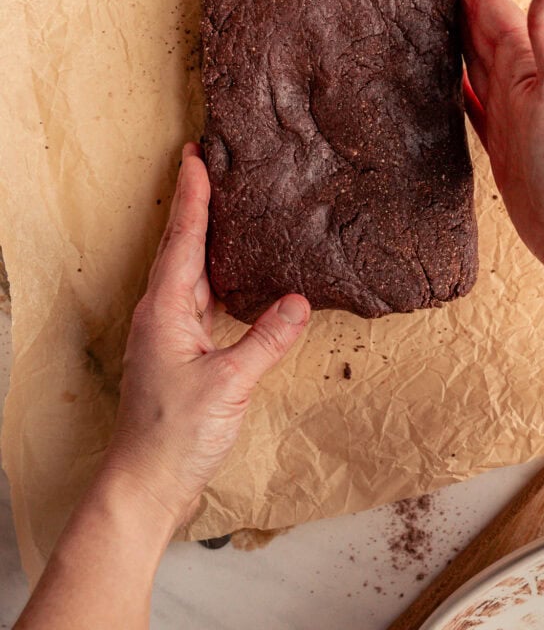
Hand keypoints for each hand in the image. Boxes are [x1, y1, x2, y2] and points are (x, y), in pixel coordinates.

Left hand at [102, 142, 310, 529]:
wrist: (147, 483)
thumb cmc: (176, 433)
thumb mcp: (229, 382)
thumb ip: (267, 340)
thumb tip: (299, 301)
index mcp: (166, 310)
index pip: (182, 240)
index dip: (192, 197)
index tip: (195, 156)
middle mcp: (163, 313)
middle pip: (182, 247)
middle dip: (195, 206)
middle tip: (209, 165)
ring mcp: (169, 333)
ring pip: (191, 273)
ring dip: (204, 239)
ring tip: (224, 207)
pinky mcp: (181, 352)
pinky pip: (201, 300)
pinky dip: (217, 278)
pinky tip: (236, 275)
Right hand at [444, 0, 543, 278]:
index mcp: (532, 64)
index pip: (495, 10)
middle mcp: (520, 83)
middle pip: (480, 31)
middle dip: (457, 0)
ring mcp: (510, 113)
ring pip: (472, 63)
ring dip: (453, 38)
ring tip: (426, 18)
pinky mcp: (500, 143)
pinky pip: (469, 104)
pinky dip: (454, 85)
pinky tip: (441, 79)